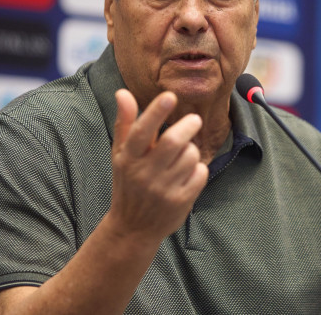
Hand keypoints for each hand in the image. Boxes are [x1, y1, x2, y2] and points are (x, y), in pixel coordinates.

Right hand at [108, 89, 208, 243]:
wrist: (133, 228)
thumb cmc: (128, 183)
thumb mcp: (120, 155)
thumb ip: (125, 123)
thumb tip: (122, 92)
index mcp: (128, 159)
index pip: (142, 131)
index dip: (156, 112)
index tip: (170, 96)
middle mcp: (144, 174)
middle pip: (172, 142)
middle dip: (188, 126)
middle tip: (194, 120)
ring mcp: (163, 189)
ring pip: (190, 156)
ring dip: (192, 150)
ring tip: (184, 154)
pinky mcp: (180, 202)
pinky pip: (200, 174)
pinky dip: (198, 169)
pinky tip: (188, 173)